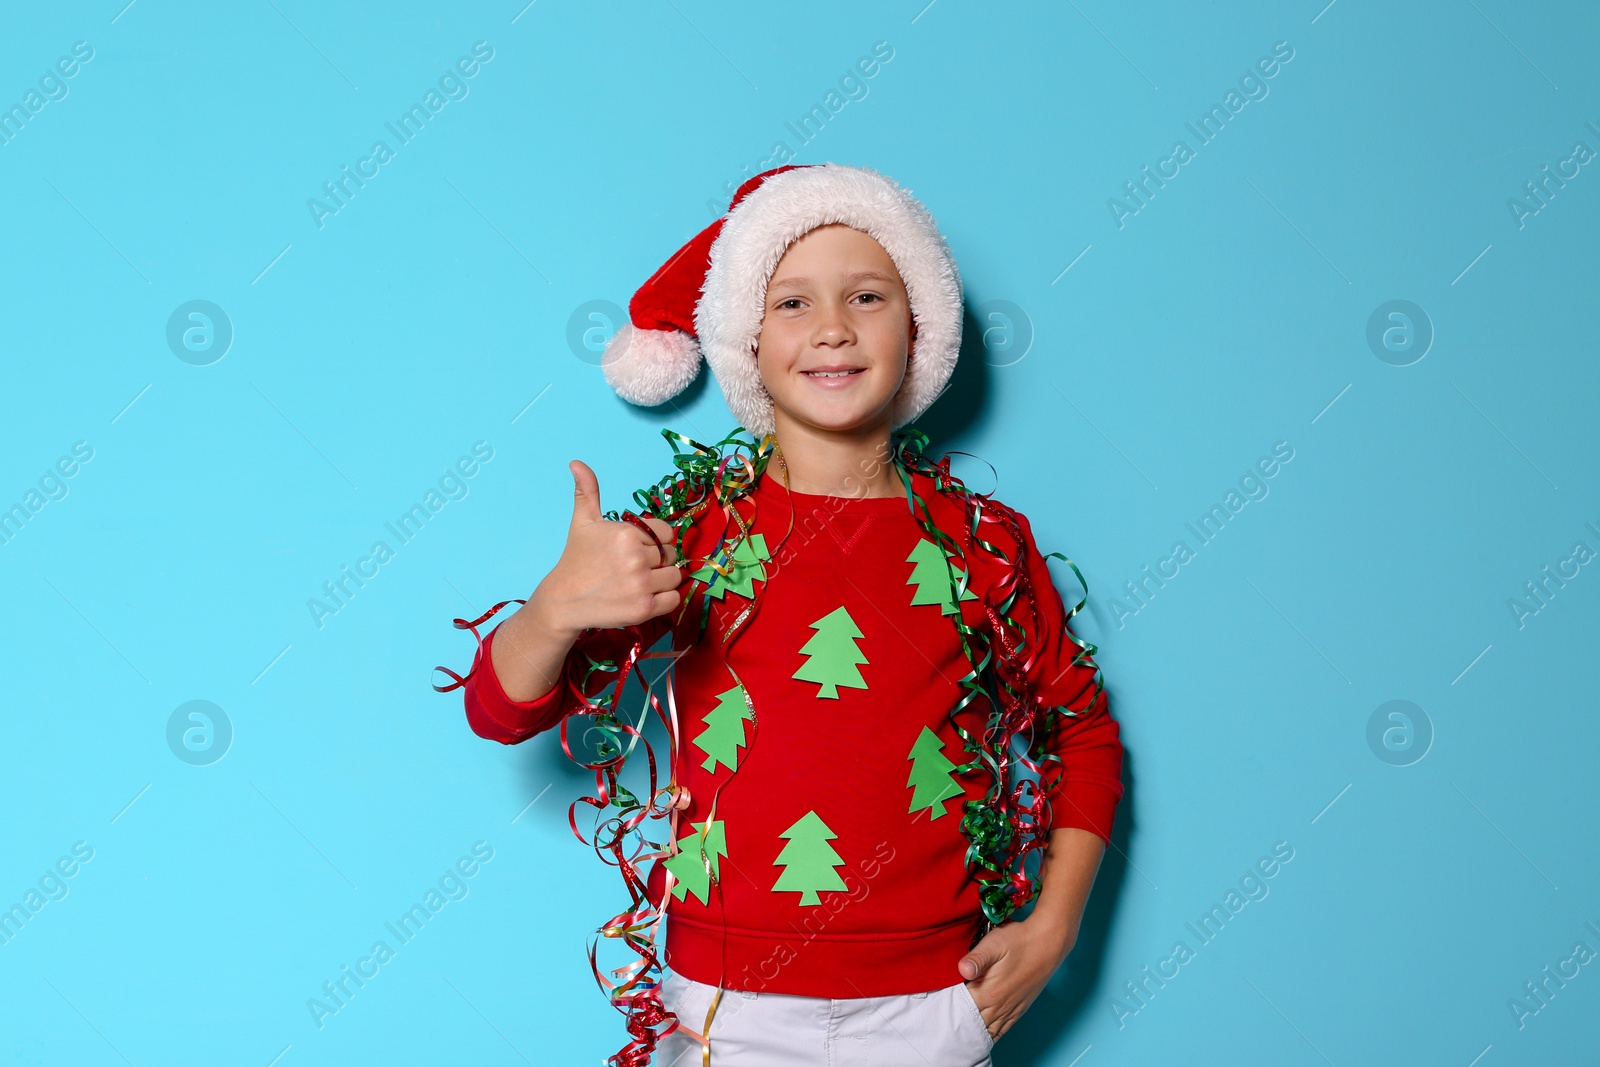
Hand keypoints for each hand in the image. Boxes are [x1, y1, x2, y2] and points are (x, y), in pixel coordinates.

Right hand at [528, 460, 682, 636]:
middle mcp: (636, 558)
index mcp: (627, 533)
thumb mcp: (582, 522)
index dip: (655, 541)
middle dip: (656, 561)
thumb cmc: (576, 559)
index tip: (636, 550)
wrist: (563, 601)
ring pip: (675, 577)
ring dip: (662, 580)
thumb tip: (576, 463)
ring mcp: (641, 585)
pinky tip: (643, 595)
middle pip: (671, 555)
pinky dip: (664, 599)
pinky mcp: (644, 609)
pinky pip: (674, 599)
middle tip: (632, 568)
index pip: (667, 533)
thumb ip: (587, 491)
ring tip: (638, 582)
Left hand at [956, 915, 1076, 1042]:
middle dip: (959, 1020)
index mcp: (988, 993)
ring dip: (974, 1030)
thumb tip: (961, 969)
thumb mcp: (993, 944)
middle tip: (945, 1018)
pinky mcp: (1021, 1008)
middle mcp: (999, 1006)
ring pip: (988, 1029)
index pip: (960, 1008)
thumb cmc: (1019, 940)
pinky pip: (1004, 1029)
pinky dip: (993, 1034)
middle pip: (972, 1021)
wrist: (1048, 942)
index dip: (948, 1006)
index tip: (939, 1003)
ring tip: (961, 1029)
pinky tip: (986, 1034)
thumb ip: (976, 959)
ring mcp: (1011, 1009)